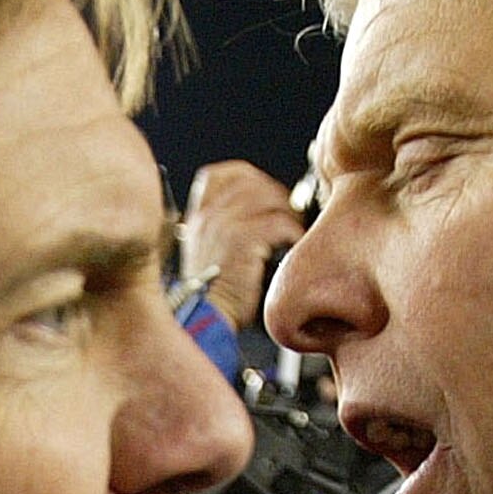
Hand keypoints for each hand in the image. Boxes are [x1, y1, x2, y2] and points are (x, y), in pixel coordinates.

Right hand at [181, 161, 307, 332]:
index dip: (249, 177)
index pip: (220, 174)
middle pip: (250, 180)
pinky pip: (279, 222)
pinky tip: (294, 246)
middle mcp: (208, 214)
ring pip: (268, 197)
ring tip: (294, 229)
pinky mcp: (243, 239)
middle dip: (276, 193)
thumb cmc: (213, 297)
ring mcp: (224, 224)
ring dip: (287, 211)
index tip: (266, 191)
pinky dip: (293, 233)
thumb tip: (260, 215)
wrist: (206, 319)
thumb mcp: (208, 254)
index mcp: (198, 216)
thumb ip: (225, 230)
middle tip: (290, 213)